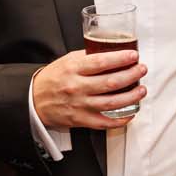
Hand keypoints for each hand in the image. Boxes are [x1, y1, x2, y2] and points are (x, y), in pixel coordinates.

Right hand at [32, 49, 147, 129]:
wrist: (34, 100)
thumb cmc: (52, 79)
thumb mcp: (67, 61)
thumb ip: (87, 57)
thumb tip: (110, 52)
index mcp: (73, 69)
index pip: (101, 62)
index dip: (121, 58)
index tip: (133, 55)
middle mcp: (77, 87)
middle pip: (111, 82)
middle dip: (132, 75)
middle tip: (141, 70)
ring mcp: (80, 105)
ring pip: (112, 102)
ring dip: (132, 96)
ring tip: (141, 90)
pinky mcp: (81, 120)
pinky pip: (105, 122)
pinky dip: (121, 119)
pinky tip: (131, 112)